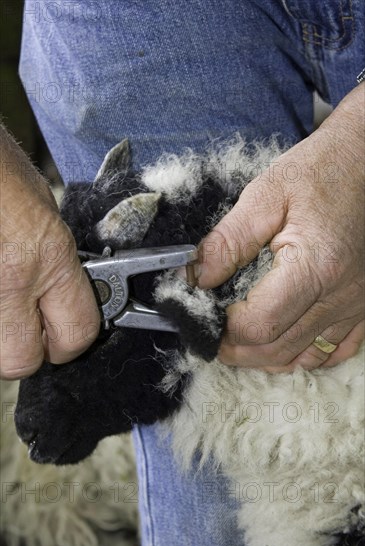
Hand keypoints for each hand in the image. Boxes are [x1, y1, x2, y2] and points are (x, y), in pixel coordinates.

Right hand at [0, 124, 99, 378]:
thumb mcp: (45, 208)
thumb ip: (59, 261)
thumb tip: (64, 293)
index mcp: (48, 256)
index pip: (77, 334)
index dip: (72, 341)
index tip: (66, 334)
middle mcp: (9, 280)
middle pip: (21, 361)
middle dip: (26, 350)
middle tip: (25, 324)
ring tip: (2, 292)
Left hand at [198, 84, 364, 371]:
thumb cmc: (319, 171)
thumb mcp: (266, 194)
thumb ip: (228, 240)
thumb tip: (196, 278)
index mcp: (314, 267)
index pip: (260, 325)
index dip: (225, 329)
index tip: (207, 314)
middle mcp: (340, 295)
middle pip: (278, 349)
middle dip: (238, 351)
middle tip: (212, 335)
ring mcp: (356, 305)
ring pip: (305, 358)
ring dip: (266, 357)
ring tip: (241, 341)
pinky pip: (335, 352)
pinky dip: (303, 355)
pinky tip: (284, 342)